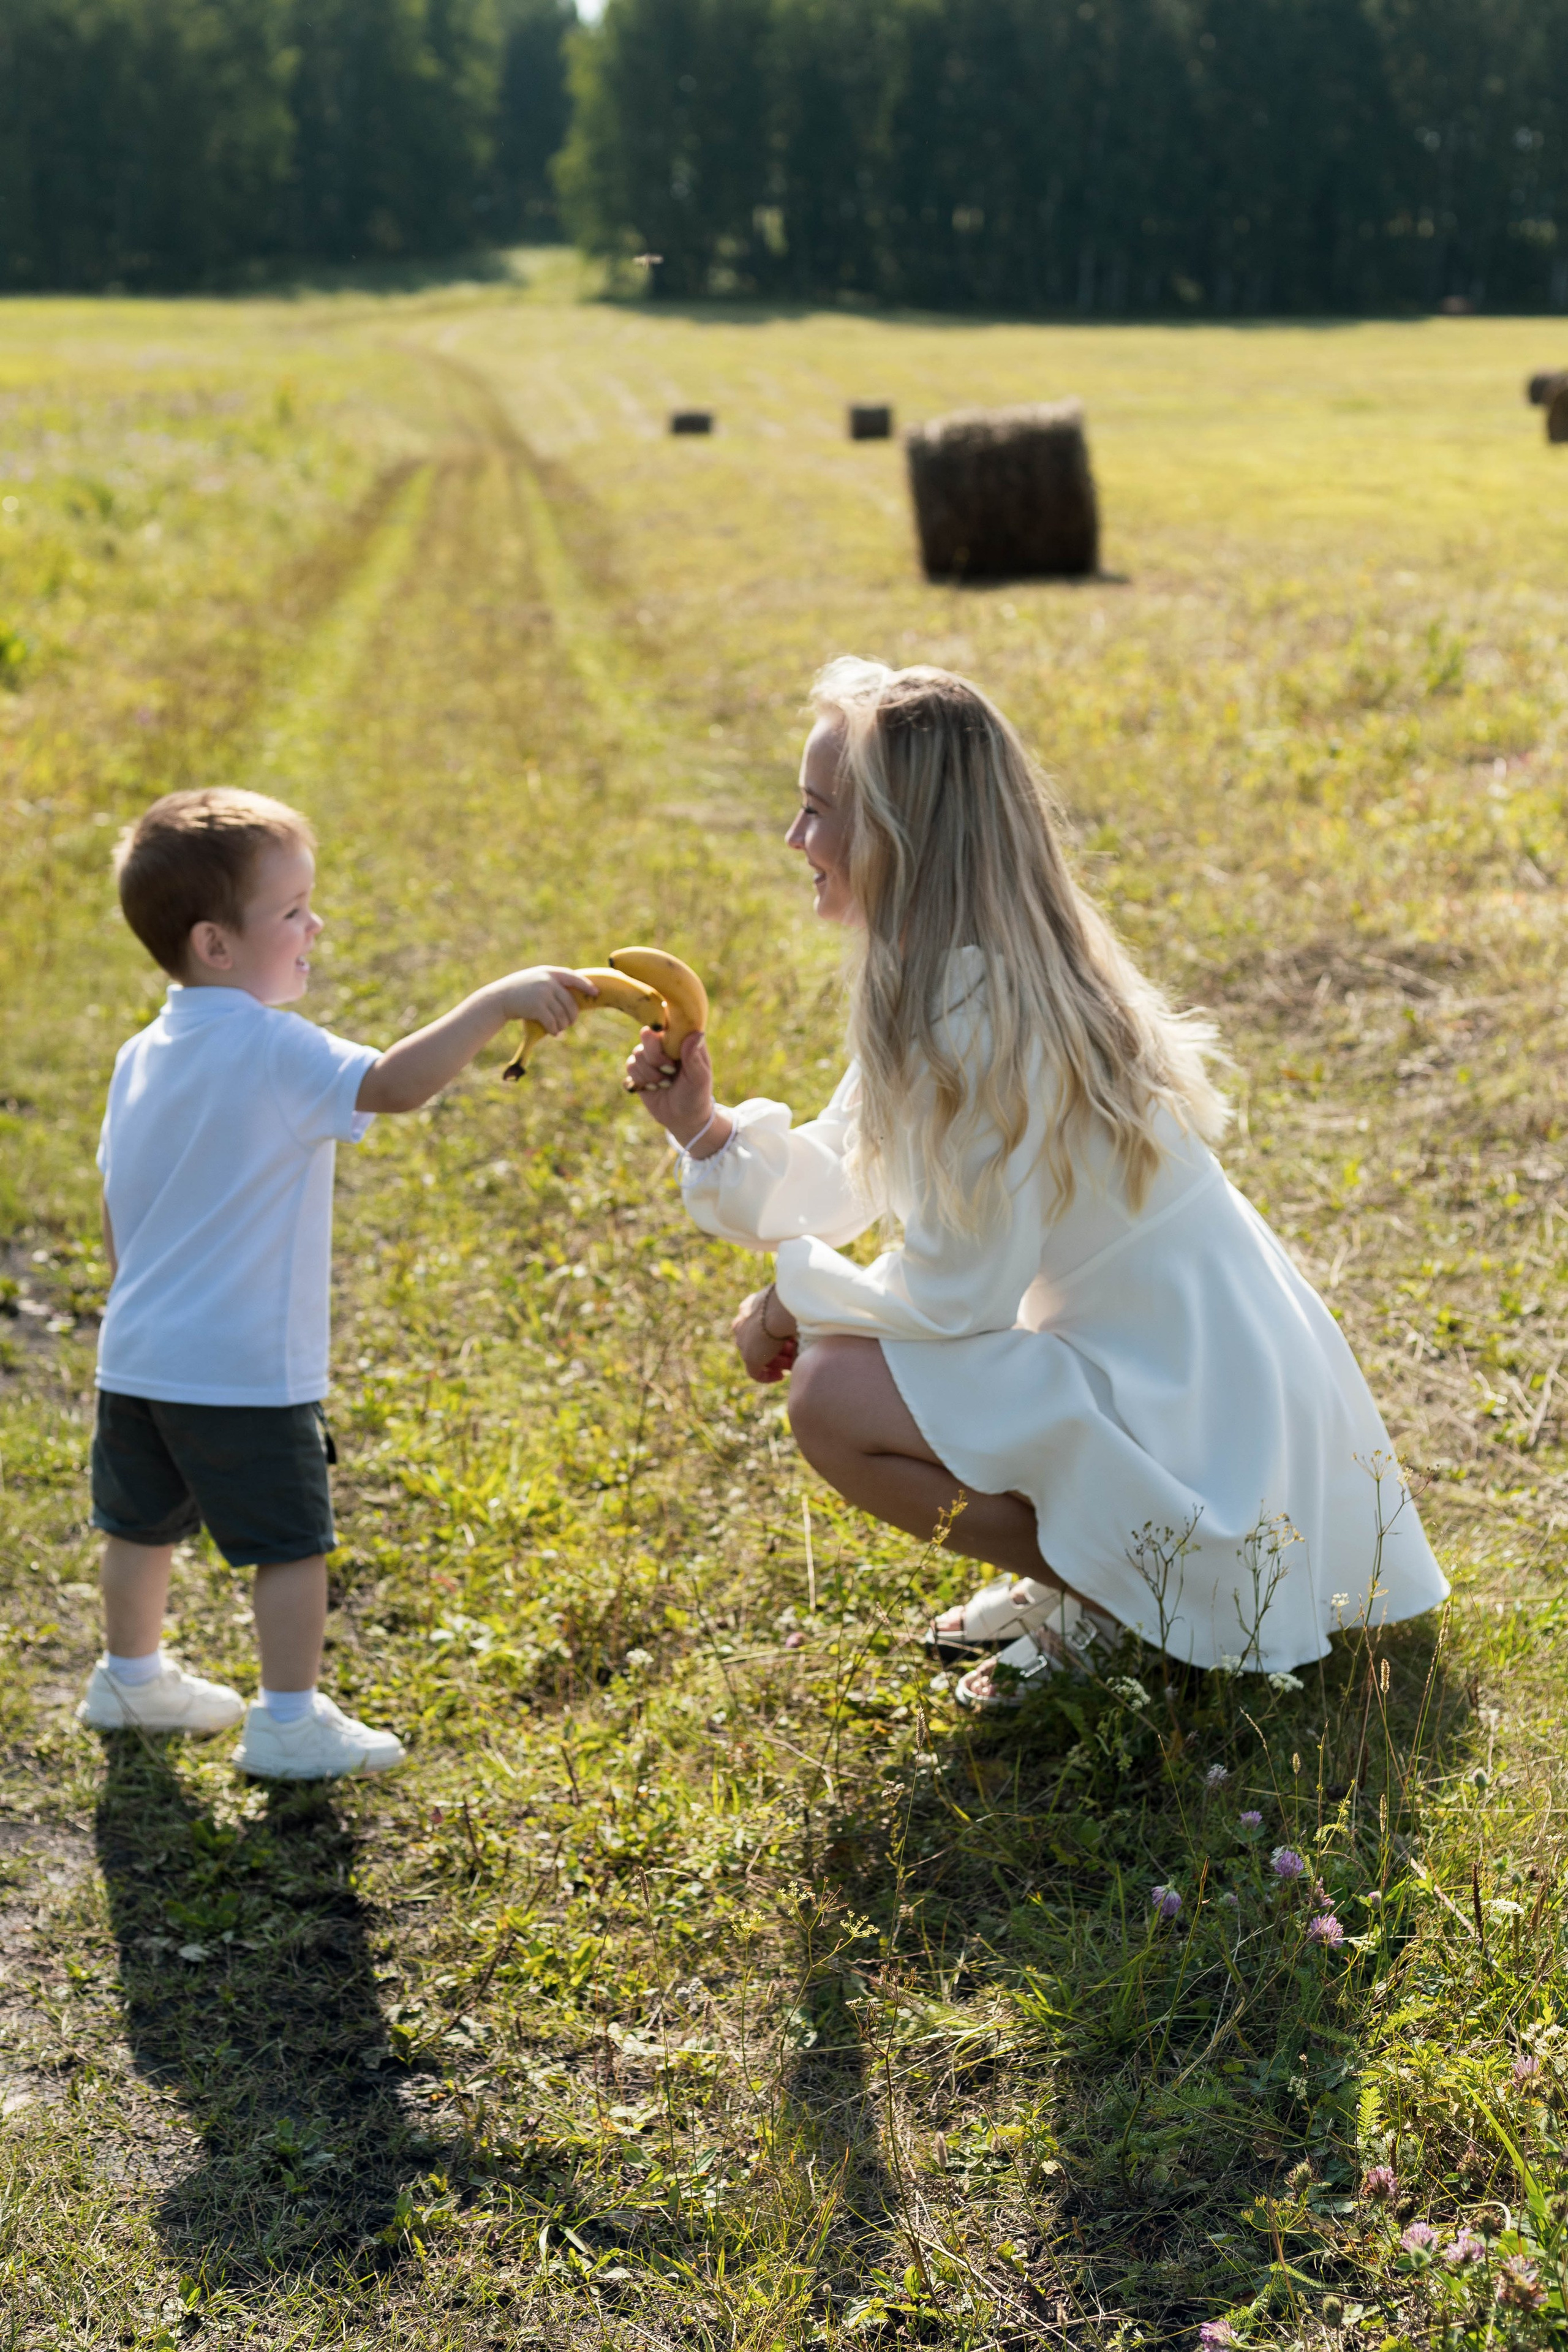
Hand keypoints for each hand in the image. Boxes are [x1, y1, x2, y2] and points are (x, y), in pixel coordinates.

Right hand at [494, 966, 597, 1034]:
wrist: (499, 998)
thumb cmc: (518, 991)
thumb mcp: (534, 979)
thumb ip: (551, 982)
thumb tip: (571, 996)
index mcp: (548, 972)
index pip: (573, 977)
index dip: (585, 985)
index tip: (595, 993)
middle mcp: (547, 981)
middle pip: (569, 1002)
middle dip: (572, 1015)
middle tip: (570, 1023)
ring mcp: (542, 994)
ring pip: (562, 1014)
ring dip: (563, 1025)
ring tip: (560, 1029)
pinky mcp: (537, 1007)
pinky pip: (552, 1022)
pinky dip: (555, 1030)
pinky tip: (554, 1033)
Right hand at [625, 1027, 728, 1150]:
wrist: (683, 1118)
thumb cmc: (697, 1095)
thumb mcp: (699, 1078)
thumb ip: (694, 1056)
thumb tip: (697, 1033)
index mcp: (681, 1040)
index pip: (667, 1022)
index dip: (663, 1031)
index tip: (669, 1049)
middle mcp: (664, 1045)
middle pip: (646, 1035)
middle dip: (655, 1057)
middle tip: (670, 1071)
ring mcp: (650, 1057)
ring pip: (636, 1054)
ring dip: (649, 1073)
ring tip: (664, 1084)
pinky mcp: (639, 1071)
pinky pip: (629, 1068)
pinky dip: (640, 1080)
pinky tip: (653, 1089)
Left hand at [733, 1286, 797, 1383]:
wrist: (781, 1309)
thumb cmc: (789, 1303)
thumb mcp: (786, 1305)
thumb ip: (786, 1313)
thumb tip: (798, 1321)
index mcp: (748, 1308)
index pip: (756, 1325)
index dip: (772, 1334)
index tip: (787, 1339)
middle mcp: (742, 1324)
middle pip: (758, 1342)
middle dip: (776, 1349)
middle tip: (793, 1352)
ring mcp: (743, 1342)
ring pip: (758, 1356)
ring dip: (775, 1361)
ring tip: (791, 1364)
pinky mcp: (749, 1357)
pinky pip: (755, 1373)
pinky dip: (767, 1376)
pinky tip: (780, 1376)